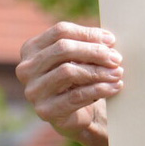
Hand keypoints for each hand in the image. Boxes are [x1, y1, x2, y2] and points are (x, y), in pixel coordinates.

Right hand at [15, 22, 123, 145]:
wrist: (76, 115)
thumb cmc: (79, 79)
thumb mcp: (80, 58)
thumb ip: (89, 45)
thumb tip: (108, 40)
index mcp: (32, 48)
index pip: (60, 31)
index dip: (88, 33)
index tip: (111, 41)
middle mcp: (26, 68)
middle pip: (63, 49)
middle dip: (94, 52)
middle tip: (117, 58)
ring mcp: (33, 90)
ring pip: (68, 71)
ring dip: (98, 71)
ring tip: (117, 73)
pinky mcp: (45, 110)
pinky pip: (75, 96)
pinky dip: (99, 89)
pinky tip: (114, 87)